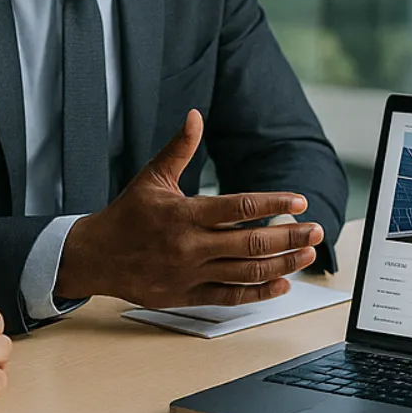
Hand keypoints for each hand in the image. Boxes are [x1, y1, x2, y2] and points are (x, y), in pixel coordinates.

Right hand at [57, 110, 324, 307]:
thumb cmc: (126, 215)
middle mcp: (190, 245)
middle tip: (316, 231)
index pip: (238, 207)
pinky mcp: (187, 295)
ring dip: (282, 264)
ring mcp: (190, 273)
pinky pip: (230, 297)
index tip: (300, 202)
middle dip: (289, 236)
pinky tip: (282, 284)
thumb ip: (179, 148)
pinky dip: (259, 293)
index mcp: (184, 213)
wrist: (94, 257)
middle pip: (250, 242)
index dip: (273, 203)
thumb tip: (195, 115)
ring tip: (307, 255)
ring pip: (246, 272)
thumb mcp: (152, 177)